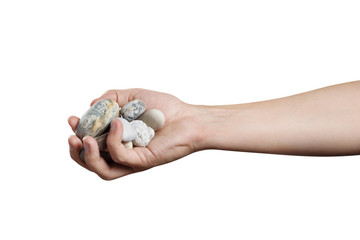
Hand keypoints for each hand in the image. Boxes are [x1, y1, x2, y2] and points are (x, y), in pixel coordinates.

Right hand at [68, 88, 202, 179]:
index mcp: (118, 140)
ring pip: (103, 170)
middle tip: (72, 137)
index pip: (92, 145)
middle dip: (77, 152)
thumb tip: (92, 104)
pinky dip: (114, 141)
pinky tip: (117, 124)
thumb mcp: (133, 96)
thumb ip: (112, 98)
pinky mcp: (143, 162)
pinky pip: (121, 157)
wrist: (189, 117)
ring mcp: (133, 160)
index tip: (72, 118)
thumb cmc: (164, 108)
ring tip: (86, 140)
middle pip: (93, 163)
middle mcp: (124, 153)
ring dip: (89, 156)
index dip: (78, 135)